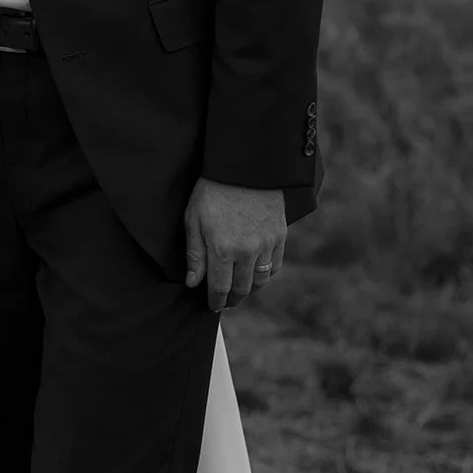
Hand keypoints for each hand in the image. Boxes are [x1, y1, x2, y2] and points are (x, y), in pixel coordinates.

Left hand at [184, 176, 285, 311]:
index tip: (212, 305)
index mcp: (222, 250)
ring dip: (249, 290)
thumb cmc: (212, 190)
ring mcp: (266, 245)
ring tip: (240, 290)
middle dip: (232, 299)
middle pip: (241, 289)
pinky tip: (256, 274)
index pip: (220, 288)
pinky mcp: (279, 235)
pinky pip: (274, 266)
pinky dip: (265, 275)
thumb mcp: (193, 219)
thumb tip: (193, 283)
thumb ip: (194, 254)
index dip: (215, 301)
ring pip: (260, 281)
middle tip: (225, 301)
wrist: (243, 167)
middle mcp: (246, 252)